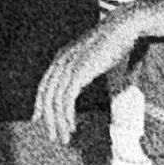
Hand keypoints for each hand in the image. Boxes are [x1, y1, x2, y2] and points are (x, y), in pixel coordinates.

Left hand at [28, 7, 144, 132]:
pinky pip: (67, 100)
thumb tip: (82, 86)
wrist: (123, 28)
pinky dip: (67, 115)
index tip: (41, 120)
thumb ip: (85, 71)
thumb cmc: (113, 42)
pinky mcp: (79, 72)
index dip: (41, 105)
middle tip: (54, 136)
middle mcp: (61, 62)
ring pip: (55, 101)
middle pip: (46, 96)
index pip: (44, 86)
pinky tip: (72, 125)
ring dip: (59, 122)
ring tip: (65, 136)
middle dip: (49, 119)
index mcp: (62, 58)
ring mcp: (68, 67)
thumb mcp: (94, 58)